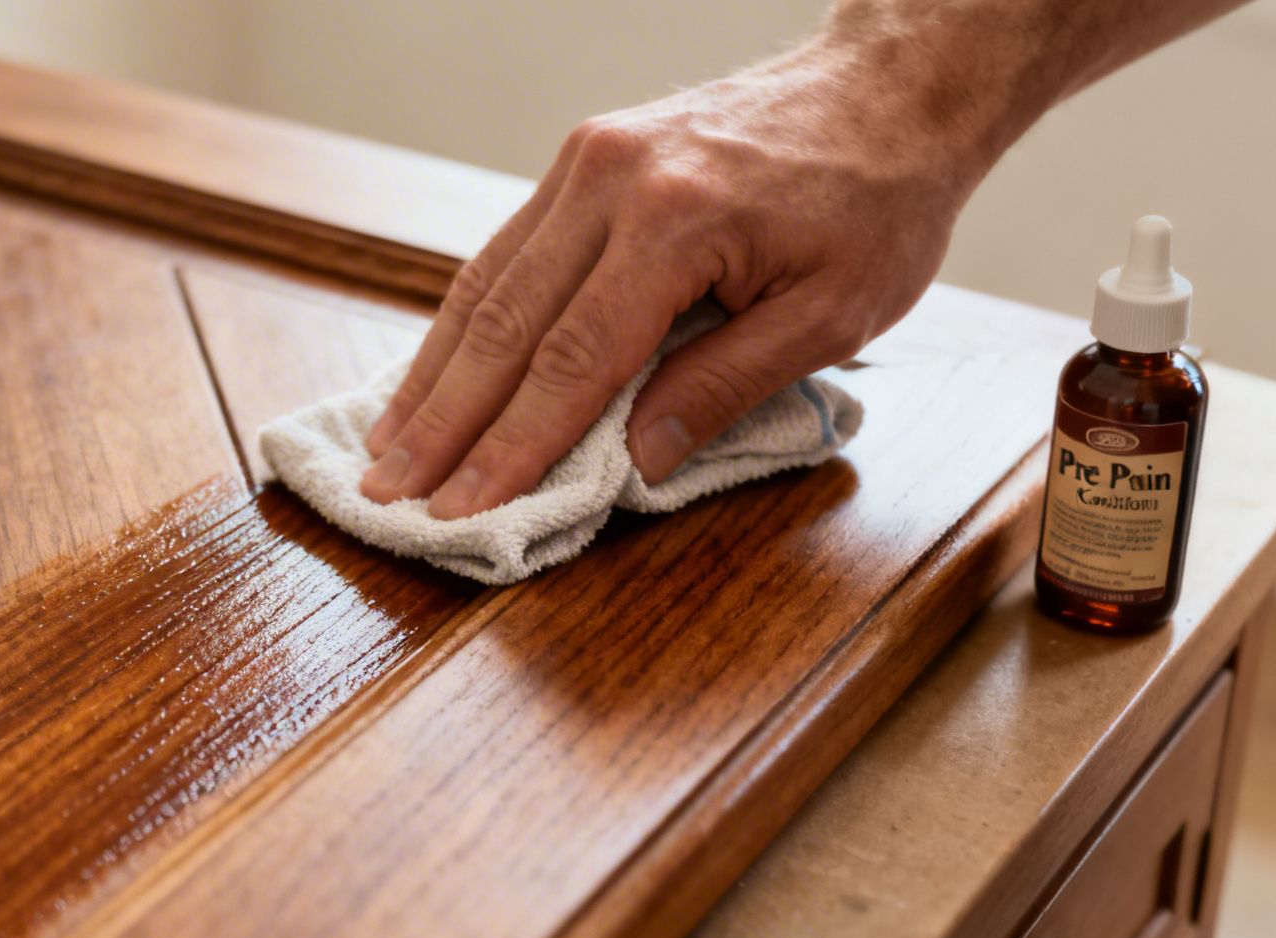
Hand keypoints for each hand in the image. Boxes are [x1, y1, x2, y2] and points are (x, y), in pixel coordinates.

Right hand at [359, 37, 991, 517]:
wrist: (888, 89)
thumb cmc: (877, 202)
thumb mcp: (833, 315)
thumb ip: (728, 386)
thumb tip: (636, 461)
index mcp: (676, 220)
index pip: (572, 360)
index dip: (512, 447)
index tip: (462, 510)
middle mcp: (612, 180)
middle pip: (505, 323)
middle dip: (443, 421)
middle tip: (389, 494)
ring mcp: (588, 161)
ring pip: (487, 282)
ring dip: (432, 374)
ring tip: (386, 447)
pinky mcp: (585, 159)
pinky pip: (507, 252)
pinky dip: (465, 322)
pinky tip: (435, 374)